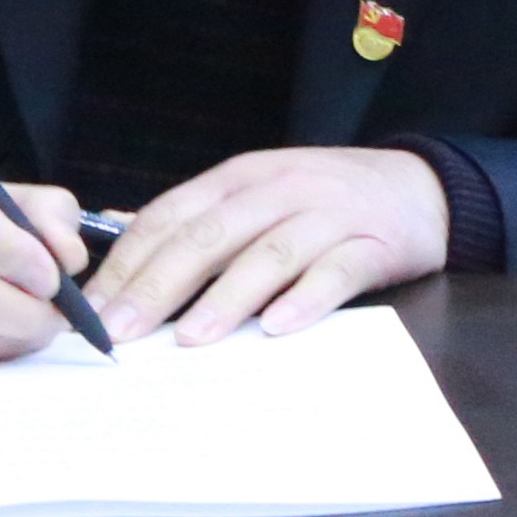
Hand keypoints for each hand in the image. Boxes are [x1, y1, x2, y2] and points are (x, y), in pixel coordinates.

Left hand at [89, 147, 450, 345]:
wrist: (423, 186)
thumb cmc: (326, 199)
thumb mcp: (258, 193)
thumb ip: (198, 218)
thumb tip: (119, 241)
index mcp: (240, 177)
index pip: (171, 217)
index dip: (128, 263)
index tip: (93, 311)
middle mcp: (279, 189)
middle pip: (210, 236)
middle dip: (159, 285)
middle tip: (122, 332)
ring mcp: (328, 214)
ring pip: (269, 253)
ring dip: (226, 297)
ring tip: (191, 339)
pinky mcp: (373, 244)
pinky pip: (336, 272)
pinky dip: (306, 298)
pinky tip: (279, 327)